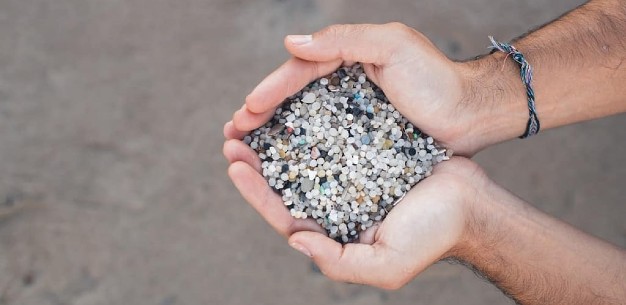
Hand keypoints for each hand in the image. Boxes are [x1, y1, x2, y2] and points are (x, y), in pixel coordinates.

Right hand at [224, 23, 506, 155]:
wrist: (473, 113)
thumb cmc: (437, 78)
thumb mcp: (392, 46)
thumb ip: (343, 40)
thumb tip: (291, 43)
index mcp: (346, 59)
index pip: (299, 72)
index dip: (271, 91)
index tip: (246, 111)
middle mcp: (344, 86)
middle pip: (294, 99)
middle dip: (261, 114)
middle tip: (233, 134)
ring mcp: (353, 114)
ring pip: (304, 123)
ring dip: (274, 135)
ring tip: (247, 150)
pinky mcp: (363, 139)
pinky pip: (326, 144)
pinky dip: (302, 152)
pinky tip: (284, 165)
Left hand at [224, 137, 486, 288]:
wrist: (470, 203)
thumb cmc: (431, 236)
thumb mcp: (385, 265)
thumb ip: (337, 263)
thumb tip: (296, 240)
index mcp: (333, 231)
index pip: (284, 213)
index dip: (256, 192)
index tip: (236, 166)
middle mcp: (334, 202)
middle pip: (284, 183)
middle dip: (255, 162)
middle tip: (230, 138)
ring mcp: (348, 175)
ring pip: (301, 156)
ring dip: (274, 139)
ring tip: (249, 118)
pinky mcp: (363, 150)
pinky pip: (329, 135)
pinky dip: (307, 124)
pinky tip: (291, 107)